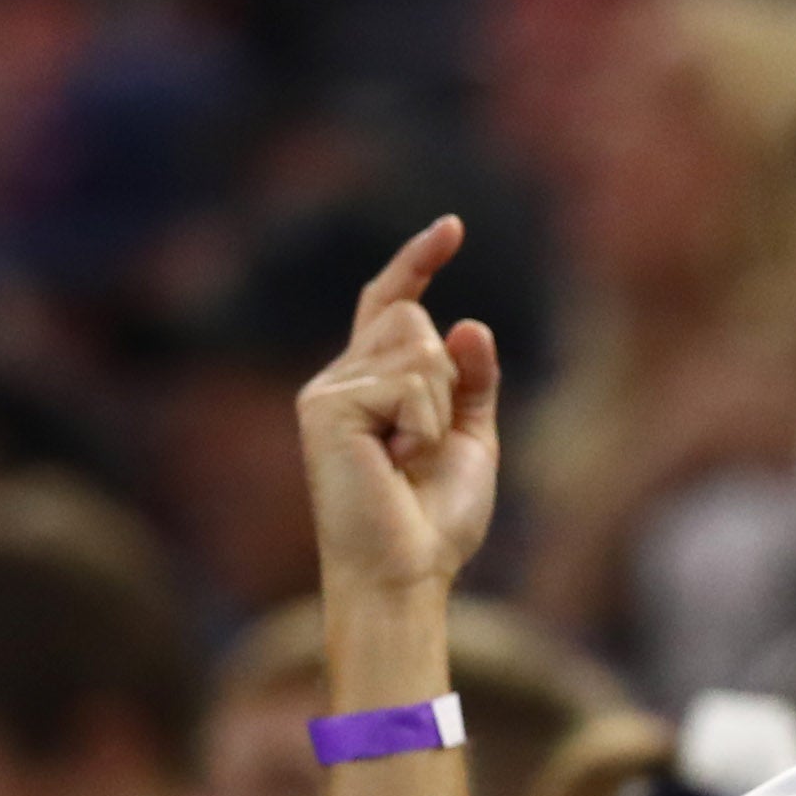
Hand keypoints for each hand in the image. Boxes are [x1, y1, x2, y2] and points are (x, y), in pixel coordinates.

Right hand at [298, 216, 501, 600]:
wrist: (407, 570)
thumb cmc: (433, 518)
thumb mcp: (472, 439)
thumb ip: (472, 381)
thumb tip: (466, 322)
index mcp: (372, 382)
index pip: (391, 303)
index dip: (418, 261)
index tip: (451, 226)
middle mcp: (340, 378)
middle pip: (412, 316)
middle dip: (445, 377)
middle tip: (425, 444)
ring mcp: (327, 390)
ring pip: (416, 344)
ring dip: (438, 406)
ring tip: (410, 456)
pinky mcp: (323, 406)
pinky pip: (408, 379)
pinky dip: (424, 422)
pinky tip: (398, 460)